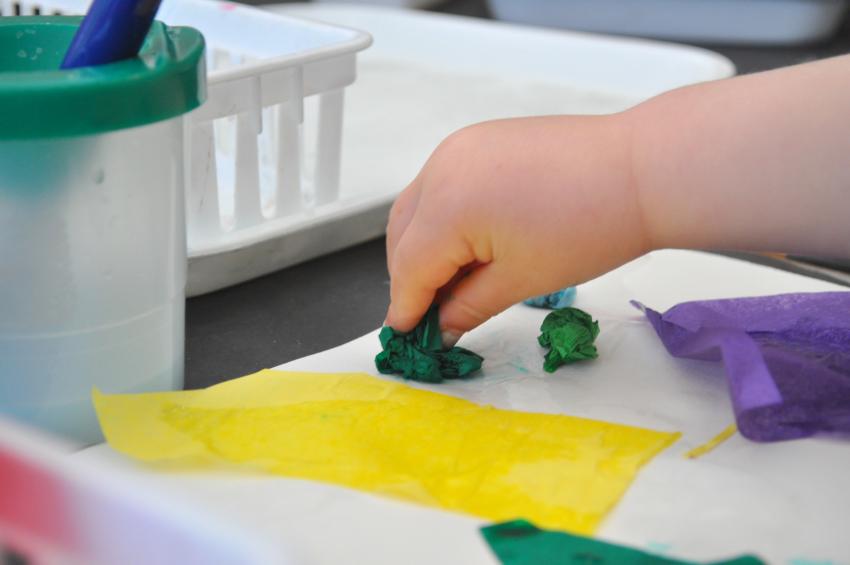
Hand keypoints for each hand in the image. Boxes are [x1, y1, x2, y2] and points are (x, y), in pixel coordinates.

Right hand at [384, 115, 648, 343]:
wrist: (640, 170)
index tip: (406, 336)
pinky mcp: (478, 140)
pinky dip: (442, 217)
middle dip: (411, 278)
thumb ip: (467, 307)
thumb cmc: (592, 224)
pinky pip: (441, 185)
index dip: (406, 307)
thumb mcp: (520, 281)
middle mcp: (443, 167)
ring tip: (454, 282)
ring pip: (417, 208)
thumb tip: (440, 326)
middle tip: (433, 315)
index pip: (409, 268)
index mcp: (449, 205)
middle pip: (402, 236)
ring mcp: (459, 148)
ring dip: (423, 247)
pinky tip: (469, 243)